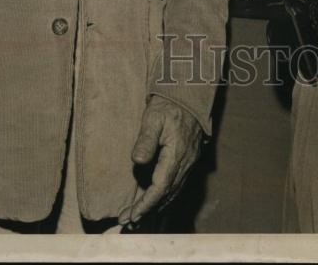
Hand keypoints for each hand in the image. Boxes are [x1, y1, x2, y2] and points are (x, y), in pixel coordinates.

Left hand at [118, 96, 202, 225]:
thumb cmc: (168, 105)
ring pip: (173, 192)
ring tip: (137, 218)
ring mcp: (189, 163)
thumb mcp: (153, 117)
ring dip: (156, 207)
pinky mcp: (189, 161)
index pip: (161, 187)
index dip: (147, 204)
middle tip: (128, 222)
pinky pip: (177, 185)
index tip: (132, 215)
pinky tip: (155, 202)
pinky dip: (165, 198)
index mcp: (177, 154)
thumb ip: (146, 140)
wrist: (188, 96)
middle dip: (148, 210)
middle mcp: (186, 163)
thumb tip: (137, 161)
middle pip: (167, 194)